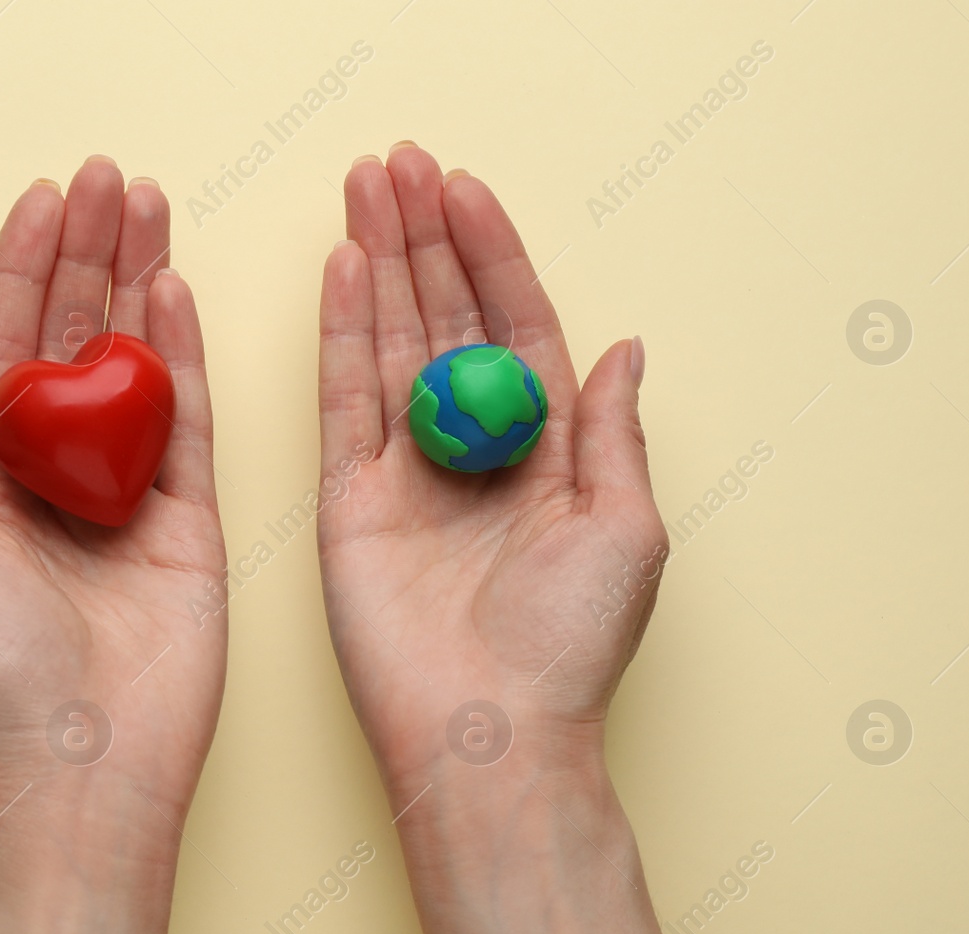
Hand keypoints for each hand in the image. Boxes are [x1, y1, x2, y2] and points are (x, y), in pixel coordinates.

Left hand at [0, 156, 224, 816]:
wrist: (84, 755)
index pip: (3, 347)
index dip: (22, 270)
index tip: (46, 201)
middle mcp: (56, 471)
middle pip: (73, 338)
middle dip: (89, 255)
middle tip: (111, 181)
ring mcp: (126, 490)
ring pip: (134, 363)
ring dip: (140, 282)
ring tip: (150, 206)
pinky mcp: (187, 517)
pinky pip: (189, 420)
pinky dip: (185, 355)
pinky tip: (178, 292)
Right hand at [317, 145, 664, 794]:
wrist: (488, 735)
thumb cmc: (571, 645)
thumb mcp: (626, 529)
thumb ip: (611, 431)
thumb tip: (625, 347)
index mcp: (546, 450)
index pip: (514, 327)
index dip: (492, 255)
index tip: (464, 188)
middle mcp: (472, 448)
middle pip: (444, 318)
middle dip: (422, 239)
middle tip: (398, 163)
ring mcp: (406, 471)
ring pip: (389, 342)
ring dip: (378, 262)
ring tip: (365, 186)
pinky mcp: (351, 499)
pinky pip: (344, 399)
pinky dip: (342, 331)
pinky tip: (342, 269)